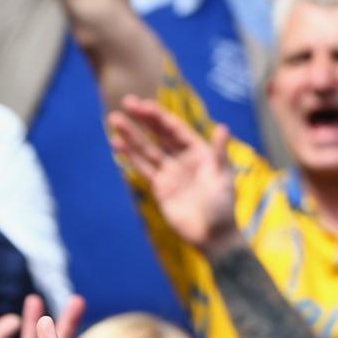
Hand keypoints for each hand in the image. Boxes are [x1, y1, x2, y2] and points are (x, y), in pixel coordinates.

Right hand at [108, 96, 239, 253]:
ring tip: (114, 119)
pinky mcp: (160, 187)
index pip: (176, 129)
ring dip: (131, 135)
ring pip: (147, 149)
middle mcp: (183, 158)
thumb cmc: (223, 206)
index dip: (160, 117)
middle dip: (144, 119)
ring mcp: (170, 172)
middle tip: (126, 101)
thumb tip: (223, 127)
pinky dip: (130, 156)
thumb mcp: (222, 177)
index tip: (144, 105)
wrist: (213, 235)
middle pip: (159, 134)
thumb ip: (219, 153)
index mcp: (200, 151)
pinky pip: (143, 168)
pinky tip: (116, 144)